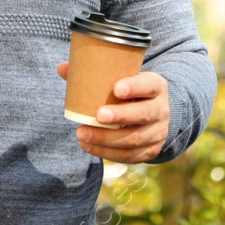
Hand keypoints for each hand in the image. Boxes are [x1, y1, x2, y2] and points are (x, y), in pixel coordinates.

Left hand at [55, 62, 169, 162]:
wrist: (156, 112)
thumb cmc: (132, 91)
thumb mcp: (124, 78)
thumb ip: (95, 74)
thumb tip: (62, 68)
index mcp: (156, 86)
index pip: (149, 85)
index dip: (134, 87)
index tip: (116, 89)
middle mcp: (162, 110)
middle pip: (144, 114)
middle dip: (120, 116)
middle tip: (97, 115)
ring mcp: (158, 132)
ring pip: (134, 138)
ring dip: (106, 138)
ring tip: (82, 134)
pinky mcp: (151, 150)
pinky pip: (129, 155)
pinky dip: (107, 152)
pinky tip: (89, 146)